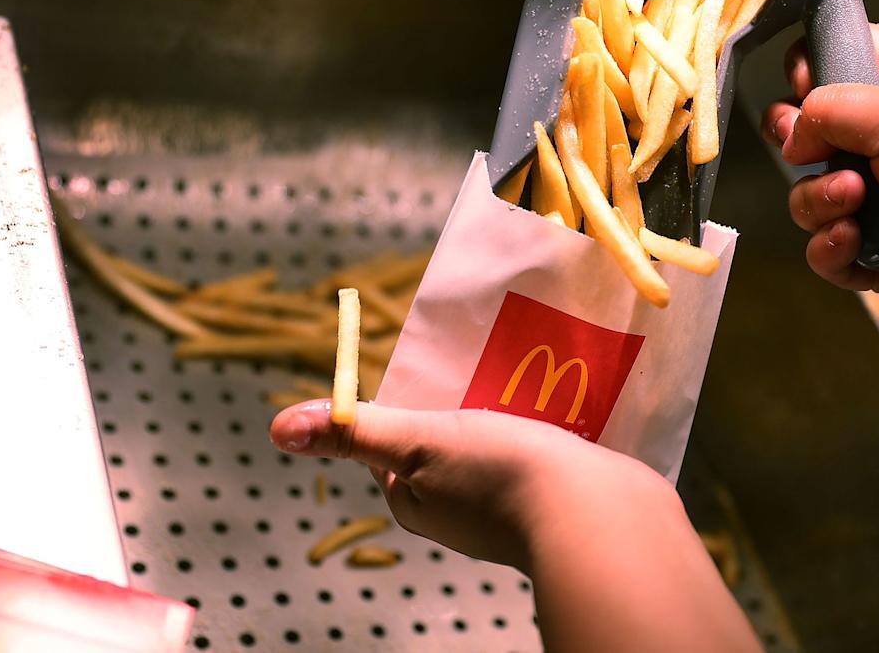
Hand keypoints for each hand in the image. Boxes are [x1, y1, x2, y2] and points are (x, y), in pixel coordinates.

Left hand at [269, 400, 675, 571]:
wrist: (599, 517)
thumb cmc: (502, 476)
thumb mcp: (420, 441)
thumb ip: (358, 431)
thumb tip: (280, 426)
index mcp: (419, 502)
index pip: (396, 441)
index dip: (410, 399)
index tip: (435, 367)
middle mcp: (460, 511)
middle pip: (448, 439)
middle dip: (464, 400)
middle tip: (485, 362)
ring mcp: (510, 509)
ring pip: (497, 443)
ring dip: (509, 408)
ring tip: (527, 373)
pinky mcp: (555, 500)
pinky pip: (540, 453)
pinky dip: (544, 427)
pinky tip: (560, 403)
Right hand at [761, 25, 878, 320]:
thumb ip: (829, 108)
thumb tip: (793, 138)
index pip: (832, 59)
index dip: (807, 67)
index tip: (804, 83)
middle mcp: (878, 143)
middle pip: (801, 132)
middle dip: (795, 143)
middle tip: (810, 151)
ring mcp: (872, 201)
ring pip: (806, 196)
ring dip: (820, 200)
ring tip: (857, 203)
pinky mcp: (870, 253)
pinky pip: (822, 250)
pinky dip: (830, 248)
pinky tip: (854, 242)